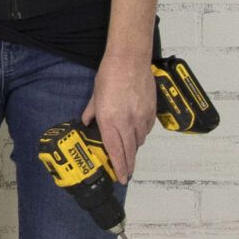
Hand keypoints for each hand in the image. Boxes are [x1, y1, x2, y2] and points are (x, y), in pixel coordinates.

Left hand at [83, 52, 158, 181]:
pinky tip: (137, 133)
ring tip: (129, 153)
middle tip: (127, 174)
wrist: (130, 60)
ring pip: (139, 140)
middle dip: (128, 164)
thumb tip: (87, 122)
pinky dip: (142, 134)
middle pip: (129, 151)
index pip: (115, 150)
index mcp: (109, 120)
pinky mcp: (151, 111)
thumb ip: (91, 112)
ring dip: (134, 148)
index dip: (119, 167)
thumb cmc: (110, 75)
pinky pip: (147, 129)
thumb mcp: (95, 95)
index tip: (121, 178)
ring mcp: (141, 117)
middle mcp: (126, 122)